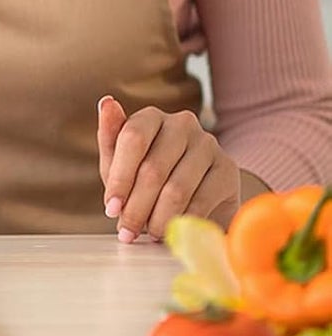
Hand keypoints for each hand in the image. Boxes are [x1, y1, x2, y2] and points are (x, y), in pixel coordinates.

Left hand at [97, 95, 241, 241]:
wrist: (192, 199)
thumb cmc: (147, 177)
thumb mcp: (120, 162)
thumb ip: (110, 137)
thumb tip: (106, 102)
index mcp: (151, 116)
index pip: (132, 139)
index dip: (120, 178)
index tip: (111, 208)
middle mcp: (182, 124)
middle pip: (153, 168)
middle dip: (137, 206)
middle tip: (128, 230)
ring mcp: (208, 144)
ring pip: (176, 188)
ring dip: (159, 218)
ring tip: (150, 233)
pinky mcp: (227, 169)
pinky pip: (201, 200)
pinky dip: (183, 220)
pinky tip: (174, 230)